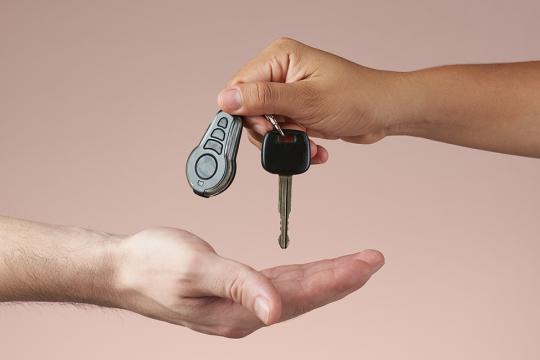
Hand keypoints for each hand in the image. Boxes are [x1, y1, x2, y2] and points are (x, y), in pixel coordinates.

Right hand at [116, 227, 383, 337]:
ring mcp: (240, 306)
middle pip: (304, 295)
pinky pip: (278, 284)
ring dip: (327, 276)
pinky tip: (314, 271)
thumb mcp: (193, 270)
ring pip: (295, 290)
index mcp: (237, 313)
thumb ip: (237, 285)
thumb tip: (275, 312)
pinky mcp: (235, 292)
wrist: (125, 269)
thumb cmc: (153, 266)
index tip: (367, 264)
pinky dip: (302, 275)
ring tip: (356, 264)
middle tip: (374, 260)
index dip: (336, 280)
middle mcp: (244, 314)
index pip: (299, 296)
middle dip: (342, 278)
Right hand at [217, 38, 413, 162]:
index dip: (245, 113)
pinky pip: (281, 130)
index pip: (239, 85)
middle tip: (289, 135)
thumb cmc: (357, 97)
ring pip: (265, 124)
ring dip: (284, 140)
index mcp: (279, 57)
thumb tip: (226, 99)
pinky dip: (294, 143)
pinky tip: (314, 146)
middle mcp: (281, 71)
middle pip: (249, 108)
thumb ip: (264, 99)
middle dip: (267, 130)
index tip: (264, 129)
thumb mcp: (307, 101)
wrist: (386, 112)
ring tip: (308, 143)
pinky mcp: (297, 108)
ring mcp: (289, 91)